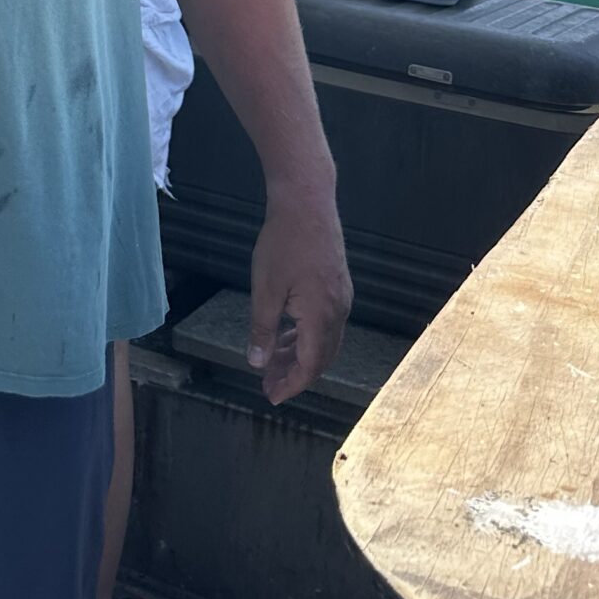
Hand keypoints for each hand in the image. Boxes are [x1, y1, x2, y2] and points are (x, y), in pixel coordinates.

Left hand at [247, 183, 350, 405]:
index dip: (291, 385)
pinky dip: (307, 336)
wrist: (307, 202)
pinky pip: (326, 323)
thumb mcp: (265, 289)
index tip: (272, 396)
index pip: (310, 366)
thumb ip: (263, 329)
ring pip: (324, 340)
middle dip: (295, 374)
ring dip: (300, 355)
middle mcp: (338, 311)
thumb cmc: (283, 243)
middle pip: (320, 358)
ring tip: (273, 361)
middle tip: (268, 384)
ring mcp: (341, 297)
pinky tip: (287, 333)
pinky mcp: (338, 284)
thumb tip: (257, 363)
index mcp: (321, 317)